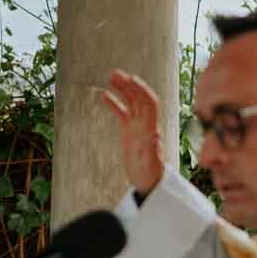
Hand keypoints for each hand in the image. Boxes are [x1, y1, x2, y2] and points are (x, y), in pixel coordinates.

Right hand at [100, 69, 164, 195]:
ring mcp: (138, 127)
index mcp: (150, 129)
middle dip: (129, 85)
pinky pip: (123, 113)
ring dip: (123, 89)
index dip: (141, 90)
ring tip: (110, 77)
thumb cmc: (150, 175)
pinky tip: (104, 95)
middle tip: (115, 73)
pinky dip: (115, 103)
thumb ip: (150, 149)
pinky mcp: (130, 132)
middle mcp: (146, 125)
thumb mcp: (150, 163)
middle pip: (139, 99)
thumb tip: (153, 134)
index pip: (149, 104)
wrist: (149, 184)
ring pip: (131, 103)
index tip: (130, 79)